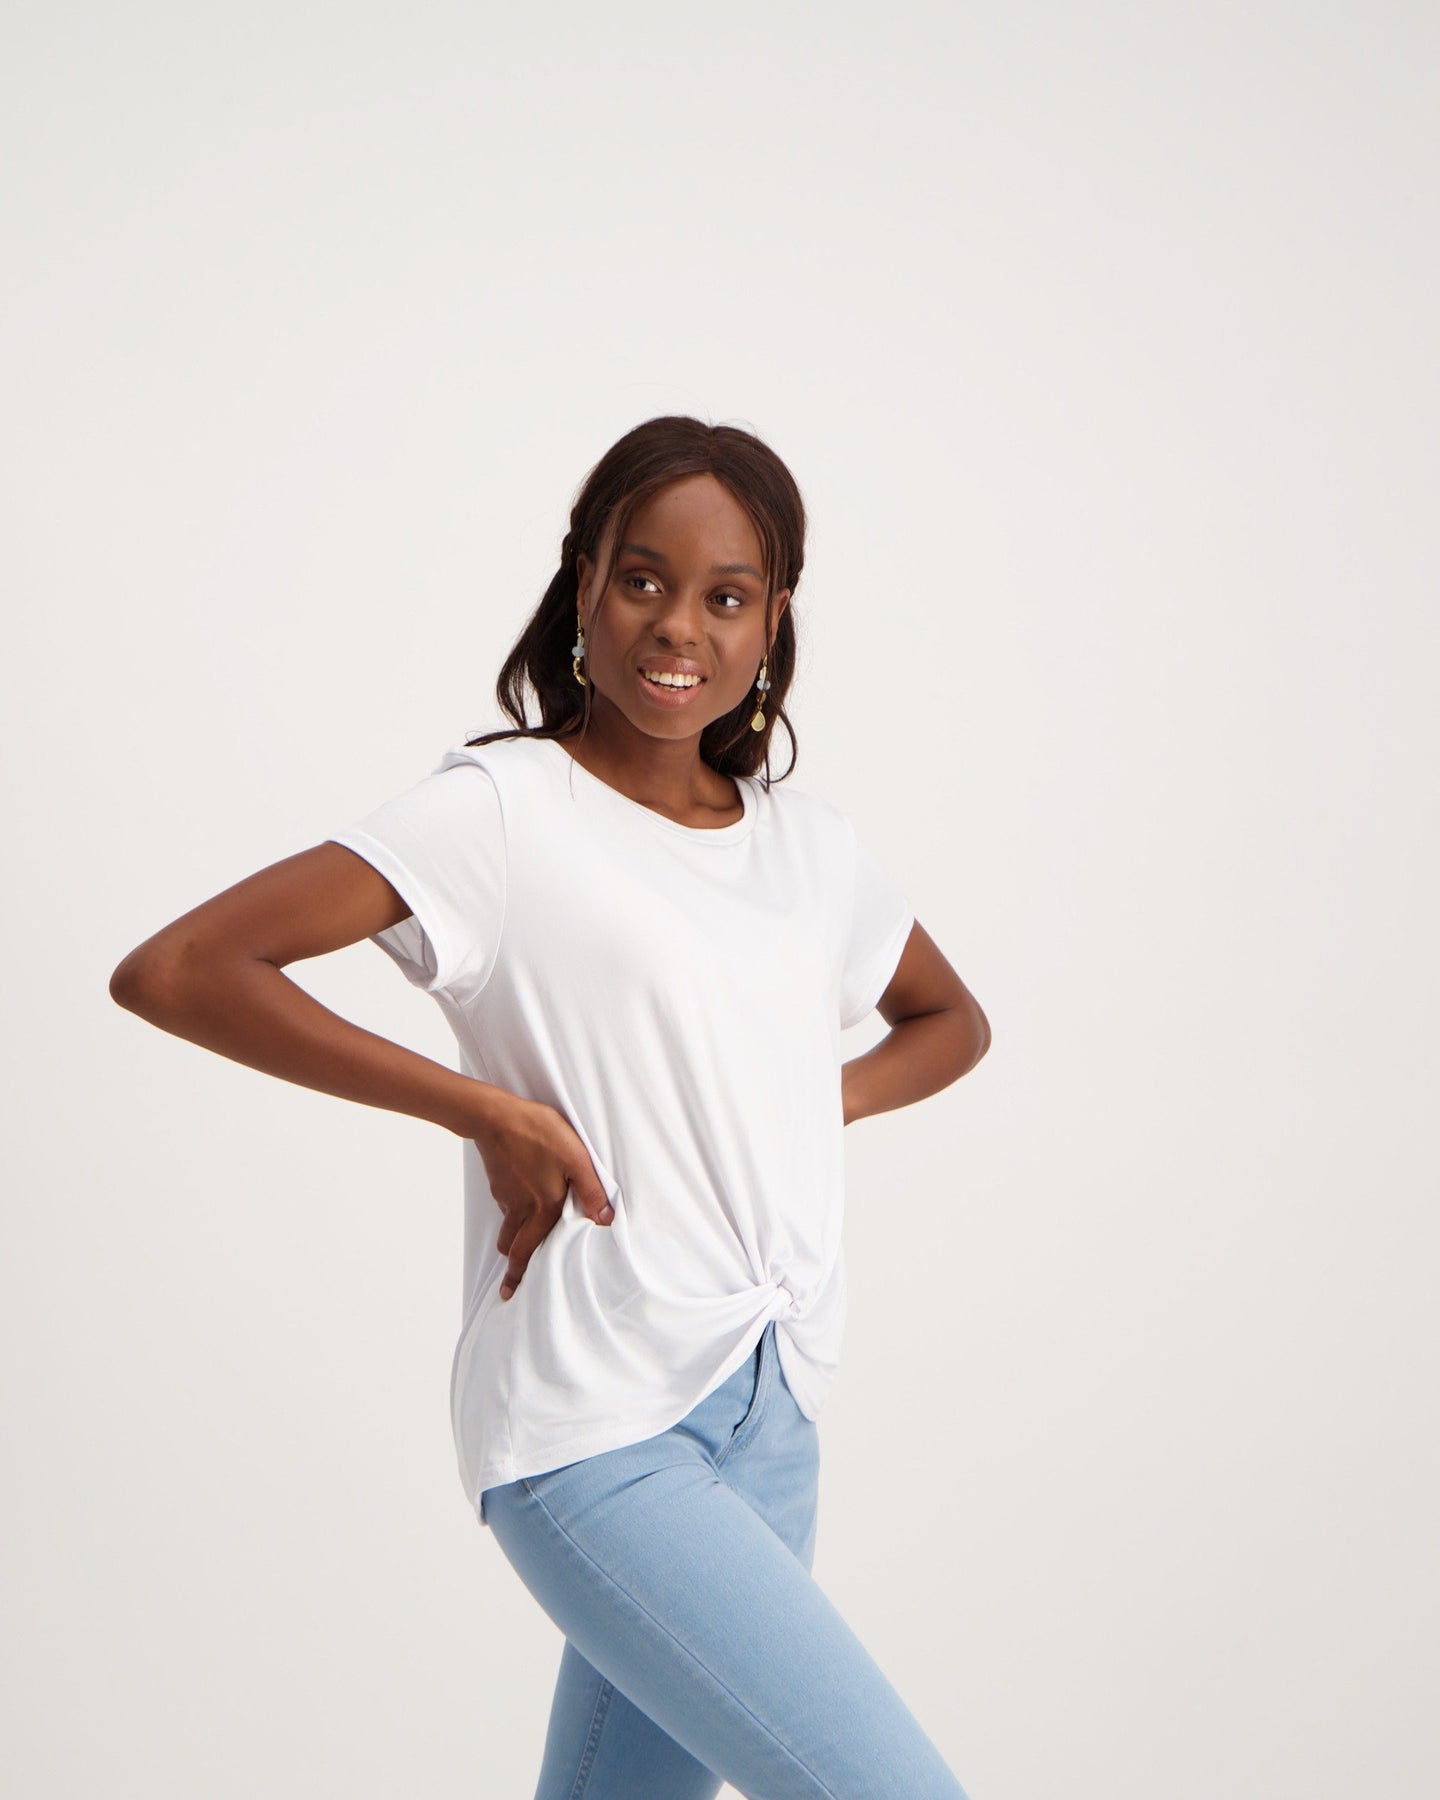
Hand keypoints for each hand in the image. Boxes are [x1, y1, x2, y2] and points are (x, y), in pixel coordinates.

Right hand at [469, 1093, 614, 1299]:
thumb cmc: (539, 1135)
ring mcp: (505, 1195)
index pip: (528, 1251)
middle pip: (511, 1246)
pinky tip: (521, 1200)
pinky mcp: (498, 1180)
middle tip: (508, 1285)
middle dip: (511, 1267)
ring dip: (511, 1239)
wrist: (496, 1116)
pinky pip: (505, 1205)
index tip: (511, 1293)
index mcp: (542, 1208)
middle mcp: (520, 1208)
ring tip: (517, 1245)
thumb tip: (606, 1220)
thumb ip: (591, 1191)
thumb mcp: (576, 1159)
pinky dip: (510, 1212)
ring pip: (507, 1226)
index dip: (519, 1274)